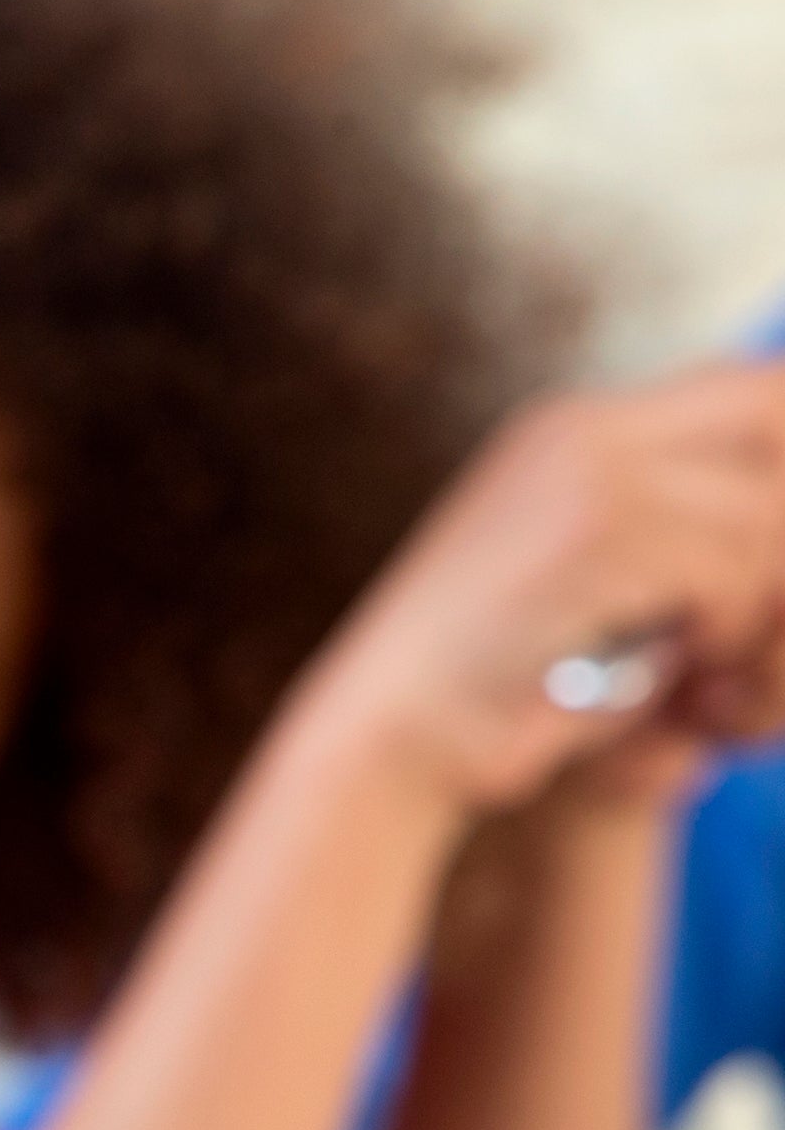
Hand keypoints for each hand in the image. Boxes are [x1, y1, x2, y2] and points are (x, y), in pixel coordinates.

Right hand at [283, 364, 784, 815]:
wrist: (383, 740)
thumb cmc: (493, 688)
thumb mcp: (583, 577)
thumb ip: (666, 521)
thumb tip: (777, 516)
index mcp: (573, 430)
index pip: (755, 388)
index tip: (771, 557)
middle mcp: (581, 429)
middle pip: (775, 421)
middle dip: (781, 532)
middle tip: (755, 616)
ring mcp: (583, 475)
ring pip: (765, 514)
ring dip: (758, 605)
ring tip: (707, 659)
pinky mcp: (591, 537)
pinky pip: (729, 572)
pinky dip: (720, 633)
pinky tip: (670, 666)